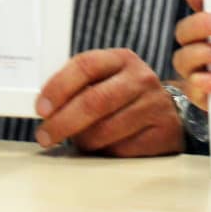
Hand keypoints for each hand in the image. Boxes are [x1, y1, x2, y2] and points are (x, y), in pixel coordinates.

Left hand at [35, 49, 181, 156]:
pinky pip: (122, 150)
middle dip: (63, 122)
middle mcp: (140, 79)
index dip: (58, 87)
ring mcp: (153, 106)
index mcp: (121, 59)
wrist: (168, 112)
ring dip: (83, 141)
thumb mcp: (106, 79)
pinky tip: (102, 147)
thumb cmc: (125, 96)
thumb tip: (45, 109)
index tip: (41, 108)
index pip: (85, 66)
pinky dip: (105, 152)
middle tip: (45, 135)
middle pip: (94, 101)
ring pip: (105, 130)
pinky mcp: (161, 133)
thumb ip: (79, 87)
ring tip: (77, 141)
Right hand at [170, 0, 210, 109]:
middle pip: (184, 31)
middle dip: (200, 24)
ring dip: (202, 54)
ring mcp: (196, 72)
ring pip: (183, 59)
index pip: (197, 1)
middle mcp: (197, 46)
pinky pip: (193, 90)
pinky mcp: (201, 96)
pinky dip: (204, 84)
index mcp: (210, 28)